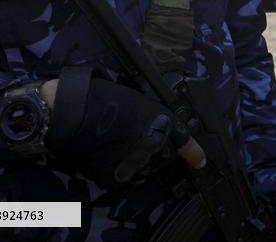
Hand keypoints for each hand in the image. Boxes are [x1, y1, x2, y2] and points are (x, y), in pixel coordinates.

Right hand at [43, 77, 205, 185]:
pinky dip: (119, 170)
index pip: (184, 142)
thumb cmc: (106, 98)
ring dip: (139, 162)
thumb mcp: (139, 103)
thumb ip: (152, 120)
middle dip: (156, 152)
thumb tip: (155, 130)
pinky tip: (108, 157)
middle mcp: (155, 146)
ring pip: (145, 169)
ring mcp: (137, 163)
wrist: (75, 112)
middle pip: (162, 157)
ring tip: (120, 148)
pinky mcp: (118, 177)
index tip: (201, 162)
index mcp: (162, 123)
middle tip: (138, 143)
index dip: (194, 153)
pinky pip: (124, 177)